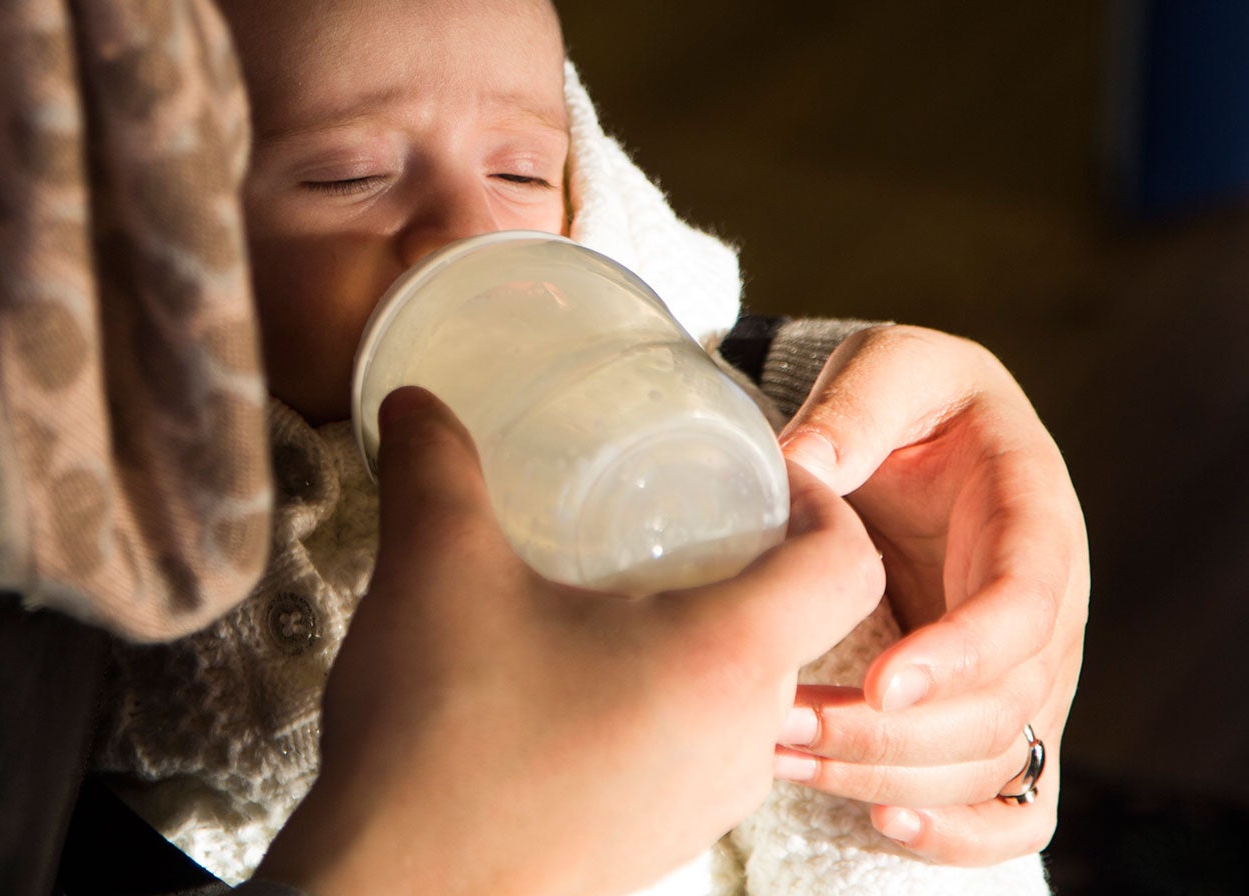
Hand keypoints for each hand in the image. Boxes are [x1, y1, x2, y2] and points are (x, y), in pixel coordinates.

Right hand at [259, 386, 884, 895]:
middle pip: (801, 627)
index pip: (847, 564)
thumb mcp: (437, 565)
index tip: (767, 469)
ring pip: (750, 692)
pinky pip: (701, 745)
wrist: (401, 891)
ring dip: (710, 632)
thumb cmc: (442, 737)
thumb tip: (418, 401)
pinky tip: (584, 670)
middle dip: (754, 559)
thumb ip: (434, 464)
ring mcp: (704, 801)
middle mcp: (740, 737)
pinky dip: (671, 694)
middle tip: (681, 509)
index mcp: (724, 658)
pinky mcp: (659, 840)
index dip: (824, 500)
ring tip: (626, 584)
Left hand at [770, 325, 1088, 865]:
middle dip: (892, 732)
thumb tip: (797, 466)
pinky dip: (963, 833)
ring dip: (892, 778)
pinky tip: (883, 823)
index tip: (882, 684)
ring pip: (992, 763)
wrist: (919, 427)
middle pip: (1001, 707)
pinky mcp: (996, 711)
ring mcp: (1027, 671)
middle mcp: (1048, 610)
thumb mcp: (890, 368)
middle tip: (782, 723)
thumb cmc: (909, 394)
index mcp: (1037, 521)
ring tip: (785, 757)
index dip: (962, 655)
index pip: (1024, 607)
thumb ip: (856, 408)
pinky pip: (1014, 803)